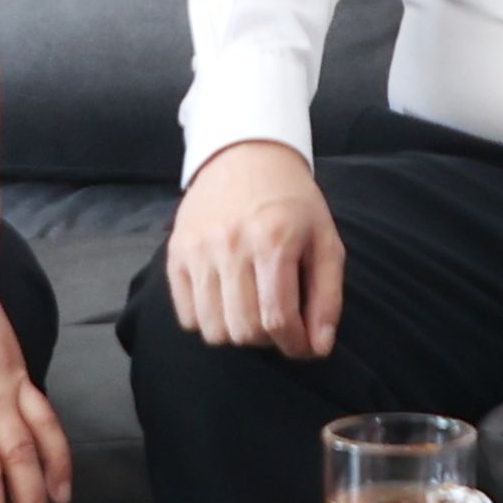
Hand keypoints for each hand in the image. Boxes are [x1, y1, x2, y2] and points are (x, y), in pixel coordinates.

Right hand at [167, 141, 345, 358]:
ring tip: (251, 311)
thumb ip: (327, 297)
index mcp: (272, 241)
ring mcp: (197, 250)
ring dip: (237, 333)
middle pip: (243, 331)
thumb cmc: (292, 202)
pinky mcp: (176, 253)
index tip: (303, 347)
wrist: (245, 155)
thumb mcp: (325, 240)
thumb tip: (319, 347)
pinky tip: (226, 300)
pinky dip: (208, 320)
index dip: (294, 346)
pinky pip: (187, 316)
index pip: (278, 319)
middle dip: (268, 340)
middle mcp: (229, 245)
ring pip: (212, 330)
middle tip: (278, 322)